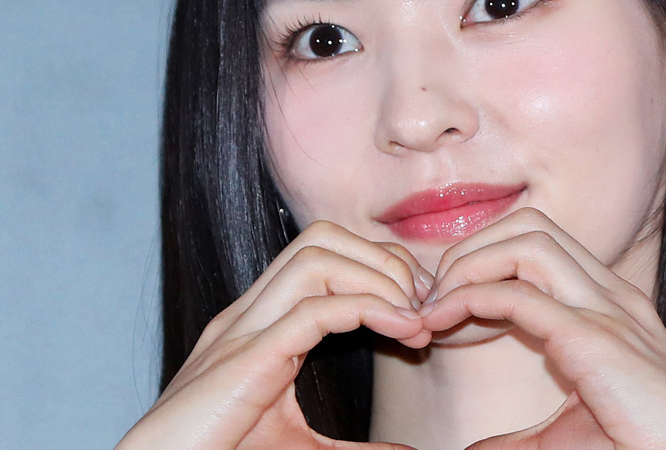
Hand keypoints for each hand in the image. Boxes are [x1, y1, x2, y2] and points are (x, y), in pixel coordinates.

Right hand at [115, 221, 432, 449]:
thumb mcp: (298, 448)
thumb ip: (351, 448)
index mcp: (257, 325)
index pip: (323, 253)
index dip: (379, 267)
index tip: (420, 311)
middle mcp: (247, 315)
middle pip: (321, 238)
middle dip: (382, 258)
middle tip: (424, 304)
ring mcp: (241, 332)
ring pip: (316, 256)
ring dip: (378, 277)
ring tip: (414, 318)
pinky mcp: (244, 361)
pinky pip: (314, 310)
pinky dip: (367, 309)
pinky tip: (401, 330)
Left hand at [420, 208, 665, 449]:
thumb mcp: (571, 434)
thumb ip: (522, 438)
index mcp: (612, 306)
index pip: (538, 246)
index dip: (484, 263)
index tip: (445, 307)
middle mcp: (611, 295)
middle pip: (530, 225)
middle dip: (472, 249)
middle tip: (435, 296)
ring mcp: (607, 310)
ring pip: (526, 239)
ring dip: (469, 263)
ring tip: (437, 305)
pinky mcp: (594, 339)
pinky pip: (518, 294)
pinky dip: (470, 298)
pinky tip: (443, 322)